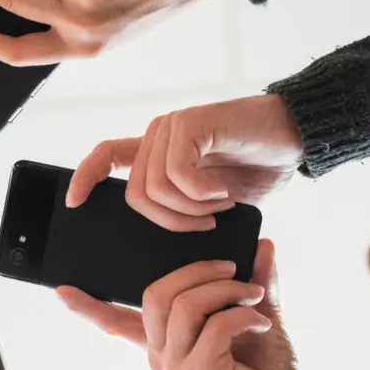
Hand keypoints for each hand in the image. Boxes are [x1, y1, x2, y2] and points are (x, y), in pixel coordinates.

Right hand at [57, 241, 304, 369]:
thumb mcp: (256, 316)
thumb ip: (252, 282)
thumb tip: (262, 244)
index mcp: (163, 343)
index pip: (116, 323)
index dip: (88, 306)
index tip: (62, 289)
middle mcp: (160, 355)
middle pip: (155, 293)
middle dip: (196, 270)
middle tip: (232, 269)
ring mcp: (175, 366)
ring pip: (183, 304)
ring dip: (226, 289)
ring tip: (254, 295)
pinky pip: (213, 324)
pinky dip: (243, 315)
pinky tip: (260, 324)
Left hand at [67, 94, 303, 231]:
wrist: (297, 140)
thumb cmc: (257, 170)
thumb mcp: (210, 202)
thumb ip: (180, 211)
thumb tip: (150, 245)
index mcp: (156, 151)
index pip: (106, 156)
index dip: (85, 177)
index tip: (73, 203)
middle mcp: (158, 135)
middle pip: (134, 194)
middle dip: (168, 222)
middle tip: (206, 224)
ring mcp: (172, 127)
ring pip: (154, 189)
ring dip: (189, 211)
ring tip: (218, 206)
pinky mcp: (191, 123)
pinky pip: (177, 174)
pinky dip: (201, 194)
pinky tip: (223, 193)